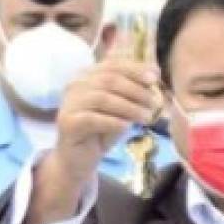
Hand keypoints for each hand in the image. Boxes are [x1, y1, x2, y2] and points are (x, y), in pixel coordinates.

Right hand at [51, 60, 160, 188]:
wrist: (79, 159)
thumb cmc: (101, 131)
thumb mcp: (121, 108)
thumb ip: (133, 90)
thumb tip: (154, 73)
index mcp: (87, 75)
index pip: (113, 65)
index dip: (135, 69)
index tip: (155, 78)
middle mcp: (75, 85)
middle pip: (109, 80)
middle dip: (136, 90)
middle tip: (154, 103)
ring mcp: (69, 103)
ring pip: (102, 98)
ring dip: (129, 107)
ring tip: (146, 117)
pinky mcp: (67, 122)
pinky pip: (92, 119)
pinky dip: (112, 121)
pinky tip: (127, 126)